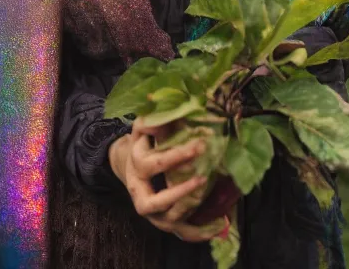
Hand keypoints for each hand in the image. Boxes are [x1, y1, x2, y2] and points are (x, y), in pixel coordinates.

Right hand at [108, 117, 228, 241]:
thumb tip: (165, 115)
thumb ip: (153, 120)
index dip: (177, 156)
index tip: (199, 145)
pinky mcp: (162, 219)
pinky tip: (218, 225)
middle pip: (155, 202)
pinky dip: (197, 232)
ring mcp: (151, 211)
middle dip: (180, 191)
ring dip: (188, 210)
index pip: (154, 164)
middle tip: (203, 176)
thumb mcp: (144, 128)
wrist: (130, 164)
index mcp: (136, 168)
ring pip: (166, 220)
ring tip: (209, 196)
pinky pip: (179, 231)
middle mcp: (139, 194)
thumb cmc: (144, 142)